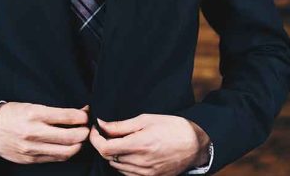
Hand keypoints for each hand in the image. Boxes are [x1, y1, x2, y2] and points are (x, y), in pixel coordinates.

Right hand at [0, 102, 89, 163]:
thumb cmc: (12, 114)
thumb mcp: (31, 105)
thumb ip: (52, 111)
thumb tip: (75, 113)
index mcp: (35, 113)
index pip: (67, 116)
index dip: (82, 116)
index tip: (87, 113)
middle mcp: (35, 132)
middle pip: (70, 137)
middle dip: (84, 132)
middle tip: (88, 127)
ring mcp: (33, 148)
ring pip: (66, 151)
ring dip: (78, 145)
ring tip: (81, 138)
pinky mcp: (31, 159)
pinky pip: (55, 158)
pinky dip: (66, 153)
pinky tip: (69, 146)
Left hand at [89, 113, 209, 174]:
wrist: (194, 144)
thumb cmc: (171, 126)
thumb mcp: (146, 119)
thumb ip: (121, 125)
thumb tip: (102, 124)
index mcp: (139, 145)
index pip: (105, 148)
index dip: (95, 139)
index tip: (95, 129)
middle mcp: (140, 163)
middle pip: (109, 158)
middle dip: (103, 144)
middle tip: (105, 131)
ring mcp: (145, 174)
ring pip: (117, 167)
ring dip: (112, 154)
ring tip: (118, 140)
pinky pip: (128, 174)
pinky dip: (123, 163)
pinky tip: (129, 152)